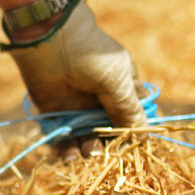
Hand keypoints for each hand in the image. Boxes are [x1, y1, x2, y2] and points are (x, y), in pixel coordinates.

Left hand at [1, 0, 146, 158]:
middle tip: (106, 152)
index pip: (134, 114)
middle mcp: (102, 100)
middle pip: (111, 131)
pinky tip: (69, 155)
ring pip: (88, 136)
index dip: (135, 130)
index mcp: (123, 88)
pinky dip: (66, 148)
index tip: (133, 145)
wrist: (49, 38)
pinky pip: (64, 136)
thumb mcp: (118, 83)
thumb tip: (145, 135)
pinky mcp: (57, 112)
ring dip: (89, 148)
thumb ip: (129, 110)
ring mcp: (80, 107)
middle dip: (110, 144)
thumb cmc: (92, 55)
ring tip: (86, 153)